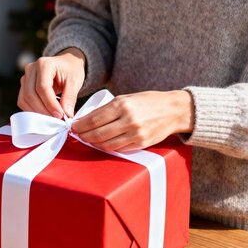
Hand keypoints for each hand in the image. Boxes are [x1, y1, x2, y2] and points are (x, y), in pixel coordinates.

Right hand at [18, 47, 85, 117]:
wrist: (65, 64)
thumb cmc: (70, 70)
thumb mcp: (75, 81)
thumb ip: (70, 97)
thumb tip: (67, 115)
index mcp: (44, 64)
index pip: (42, 87)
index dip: (50, 104)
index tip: (60, 115)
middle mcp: (31, 69)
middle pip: (31, 94)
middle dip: (43, 110)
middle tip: (57, 120)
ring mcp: (25, 78)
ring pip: (24, 100)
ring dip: (37, 112)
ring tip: (52, 118)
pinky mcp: (23, 87)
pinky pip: (23, 102)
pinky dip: (32, 111)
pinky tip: (45, 114)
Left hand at [71, 90, 194, 151]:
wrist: (173, 110)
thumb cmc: (148, 102)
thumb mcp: (127, 98)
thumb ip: (108, 108)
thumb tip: (87, 119)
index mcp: (122, 105)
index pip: (94, 119)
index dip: (81, 125)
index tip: (74, 127)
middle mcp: (128, 119)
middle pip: (98, 133)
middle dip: (84, 136)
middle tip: (78, 135)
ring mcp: (135, 133)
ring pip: (106, 144)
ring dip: (94, 143)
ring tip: (89, 139)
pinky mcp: (141, 143)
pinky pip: (119, 149)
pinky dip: (108, 147)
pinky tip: (103, 143)